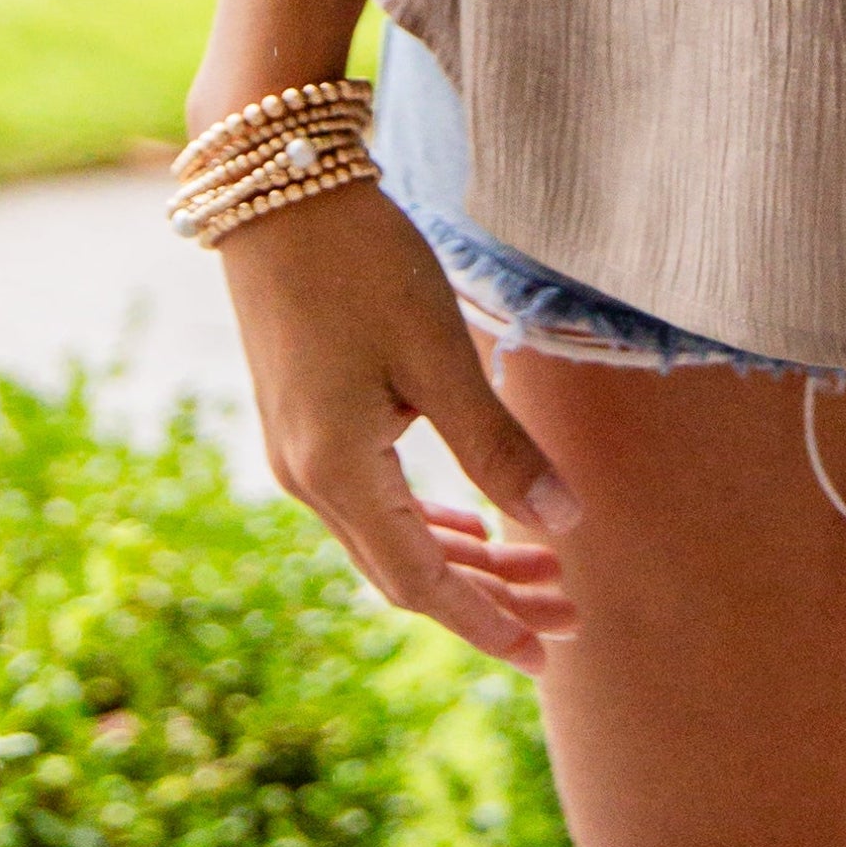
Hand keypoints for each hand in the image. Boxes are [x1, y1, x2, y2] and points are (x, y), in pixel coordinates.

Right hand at [216, 177, 581, 672]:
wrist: (277, 193)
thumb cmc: (363, 265)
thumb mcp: (440, 356)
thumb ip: (497, 446)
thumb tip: (563, 522)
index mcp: (339, 474)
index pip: (422, 584)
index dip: (488, 623)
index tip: (550, 654)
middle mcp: (308, 480)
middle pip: (407, 574)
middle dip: (490, 599)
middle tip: (567, 614)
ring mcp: (297, 453)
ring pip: (389, 540)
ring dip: (464, 562)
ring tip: (537, 571)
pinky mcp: (301, 422)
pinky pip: (369, 504)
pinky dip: (424, 525)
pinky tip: (467, 525)